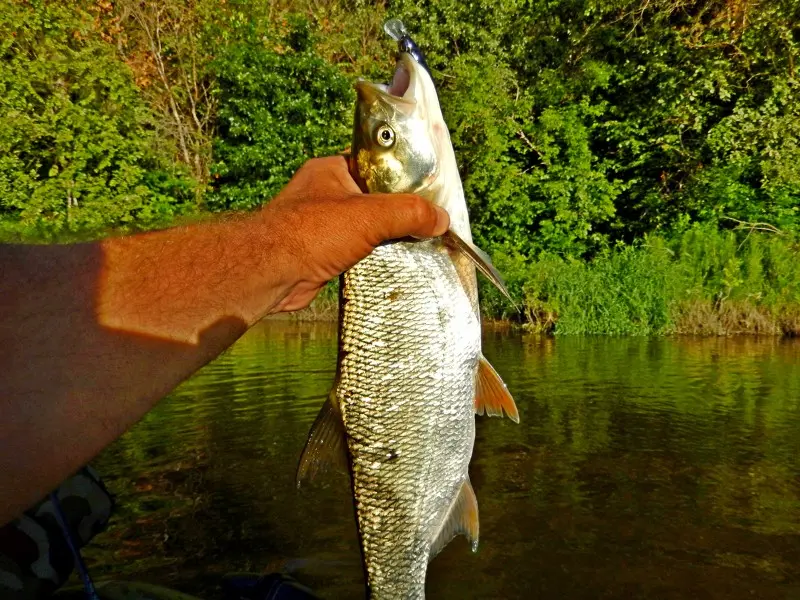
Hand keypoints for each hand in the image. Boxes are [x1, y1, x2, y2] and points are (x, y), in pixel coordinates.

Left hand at [262, 156, 449, 311]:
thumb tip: (441, 219)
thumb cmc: (311, 233)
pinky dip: (374, 257)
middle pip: (375, 199)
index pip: (376, 166)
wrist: (270, 273)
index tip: (428, 191)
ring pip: (367, 227)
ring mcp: (323, 225)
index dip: (402, 177)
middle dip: (398, 212)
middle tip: (427, 221)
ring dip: (387, 237)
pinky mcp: (323, 253)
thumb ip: (409, 213)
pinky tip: (394, 263)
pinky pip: (358, 251)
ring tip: (417, 242)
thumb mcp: (369, 215)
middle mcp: (326, 194)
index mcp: (332, 170)